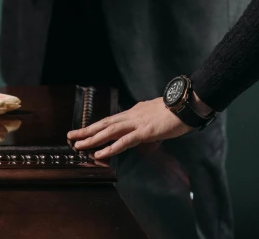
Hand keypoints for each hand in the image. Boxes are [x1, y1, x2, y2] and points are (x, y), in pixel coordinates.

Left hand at [67, 97, 191, 158]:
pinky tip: (100, 153)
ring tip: (78, 145)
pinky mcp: (145, 131)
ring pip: (110, 131)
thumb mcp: (157, 119)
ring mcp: (137, 122)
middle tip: (70, 136)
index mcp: (135, 112)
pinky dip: (110, 147)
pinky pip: (124, 141)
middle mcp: (133, 115)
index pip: (112, 120)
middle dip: (87, 130)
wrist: (188, 104)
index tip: (83, 130)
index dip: (97, 126)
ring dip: (92, 138)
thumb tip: (144, 139)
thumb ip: (148, 128)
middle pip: (105, 123)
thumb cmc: (176, 112)